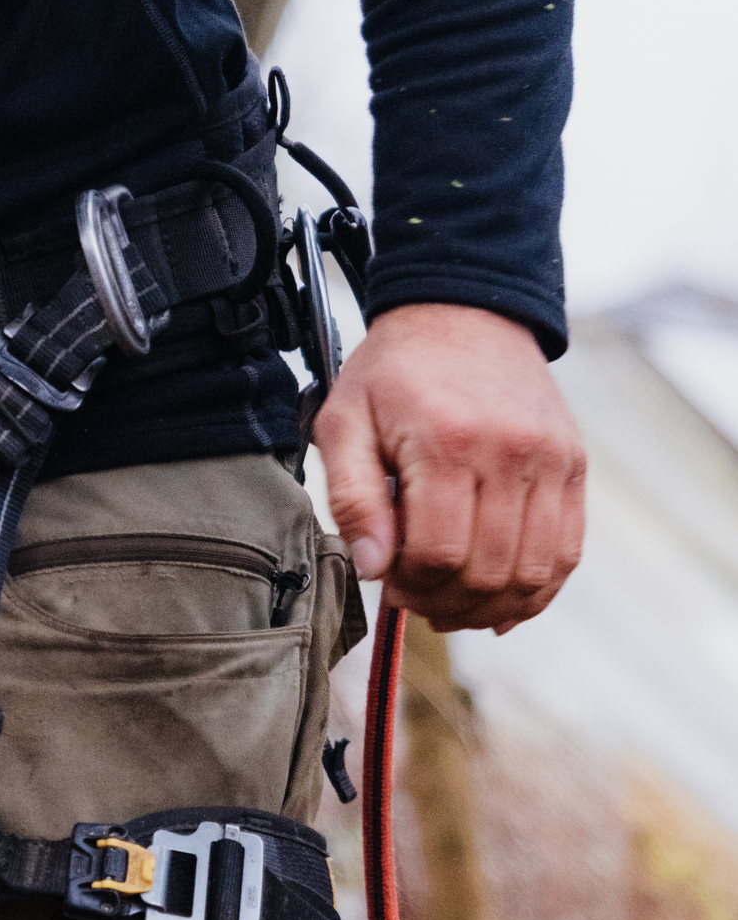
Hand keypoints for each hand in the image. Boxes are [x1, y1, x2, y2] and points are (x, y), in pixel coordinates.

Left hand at [313, 304, 585, 632]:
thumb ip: (353, 497)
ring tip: (450, 605)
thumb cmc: (394, 372)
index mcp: (447, 442)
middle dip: (443, 602)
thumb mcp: (344, 421)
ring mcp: (552, 462)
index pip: (437, 554)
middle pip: (486, 572)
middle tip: (413, 598)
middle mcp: (510, 453)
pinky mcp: (574, 467)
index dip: (408, 585)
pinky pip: (566, 554)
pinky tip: (497, 605)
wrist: (465, 311)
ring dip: (487, 608)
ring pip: (532, 574)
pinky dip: (534, 593)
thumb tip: (373, 568)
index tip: (386, 580)